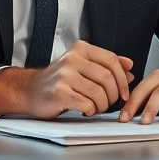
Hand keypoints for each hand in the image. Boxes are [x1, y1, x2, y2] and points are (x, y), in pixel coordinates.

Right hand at [0, 41, 133, 117]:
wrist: (29, 90)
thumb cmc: (57, 80)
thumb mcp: (81, 66)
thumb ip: (105, 65)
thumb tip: (129, 66)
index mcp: (80, 49)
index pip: (111, 60)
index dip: (122, 78)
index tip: (124, 91)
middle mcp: (72, 59)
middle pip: (107, 77)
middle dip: (113, 95)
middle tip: (109, 102)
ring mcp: (65, 75)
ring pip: (99, 93)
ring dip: (102, 105)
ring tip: (95, 107)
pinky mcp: (59, 92)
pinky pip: (87, 104)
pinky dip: (90, 110)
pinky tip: (85, 110)